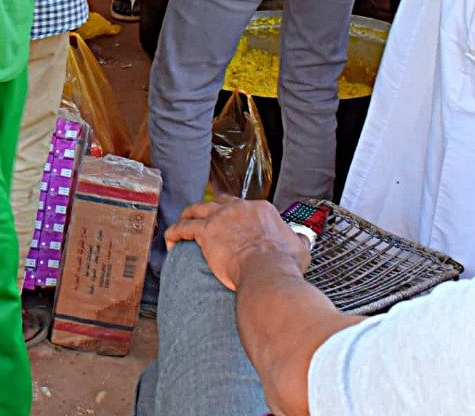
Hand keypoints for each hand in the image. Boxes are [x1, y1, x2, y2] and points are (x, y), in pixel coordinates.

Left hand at [166, 198, 311, 290]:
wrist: (267, 271)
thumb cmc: (283, 263)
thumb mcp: (299, 247)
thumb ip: (299, 239)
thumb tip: (303, 239)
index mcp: (260, 209)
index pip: (242, 206)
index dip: (235, 215)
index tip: (232, 225)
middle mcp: (239, 208)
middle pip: (218, 203)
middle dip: (211, 210)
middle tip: (206, 219)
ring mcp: (220, 218)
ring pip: (196, 210)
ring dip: (188, 215)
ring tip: (183, 223)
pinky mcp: (206, 232)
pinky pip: (183, 228)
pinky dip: (175, 233)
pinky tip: (170, 241)